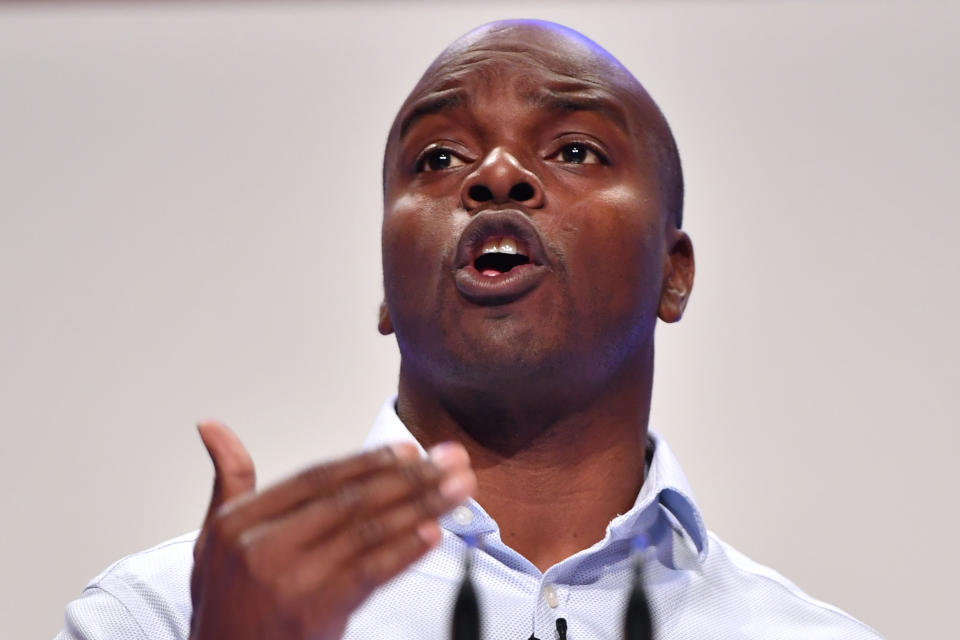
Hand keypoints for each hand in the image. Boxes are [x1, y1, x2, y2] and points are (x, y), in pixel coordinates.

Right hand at [189, 420, 475, 639]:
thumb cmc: (226, 602)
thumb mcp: (213, 538)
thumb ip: (228, 480)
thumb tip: (212, 426)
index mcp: (240, 521)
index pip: (317, 478)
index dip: (368, 461)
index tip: (409, 450)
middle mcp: (264, 546)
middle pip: (350, 500)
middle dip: (410, 477)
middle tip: (450, 461)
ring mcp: (290, 581)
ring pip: (368, 532)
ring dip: (421, 507)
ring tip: (457, 490)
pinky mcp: (316, 612)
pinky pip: (371, 572)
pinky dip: (406, 551)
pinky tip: (433, 533)